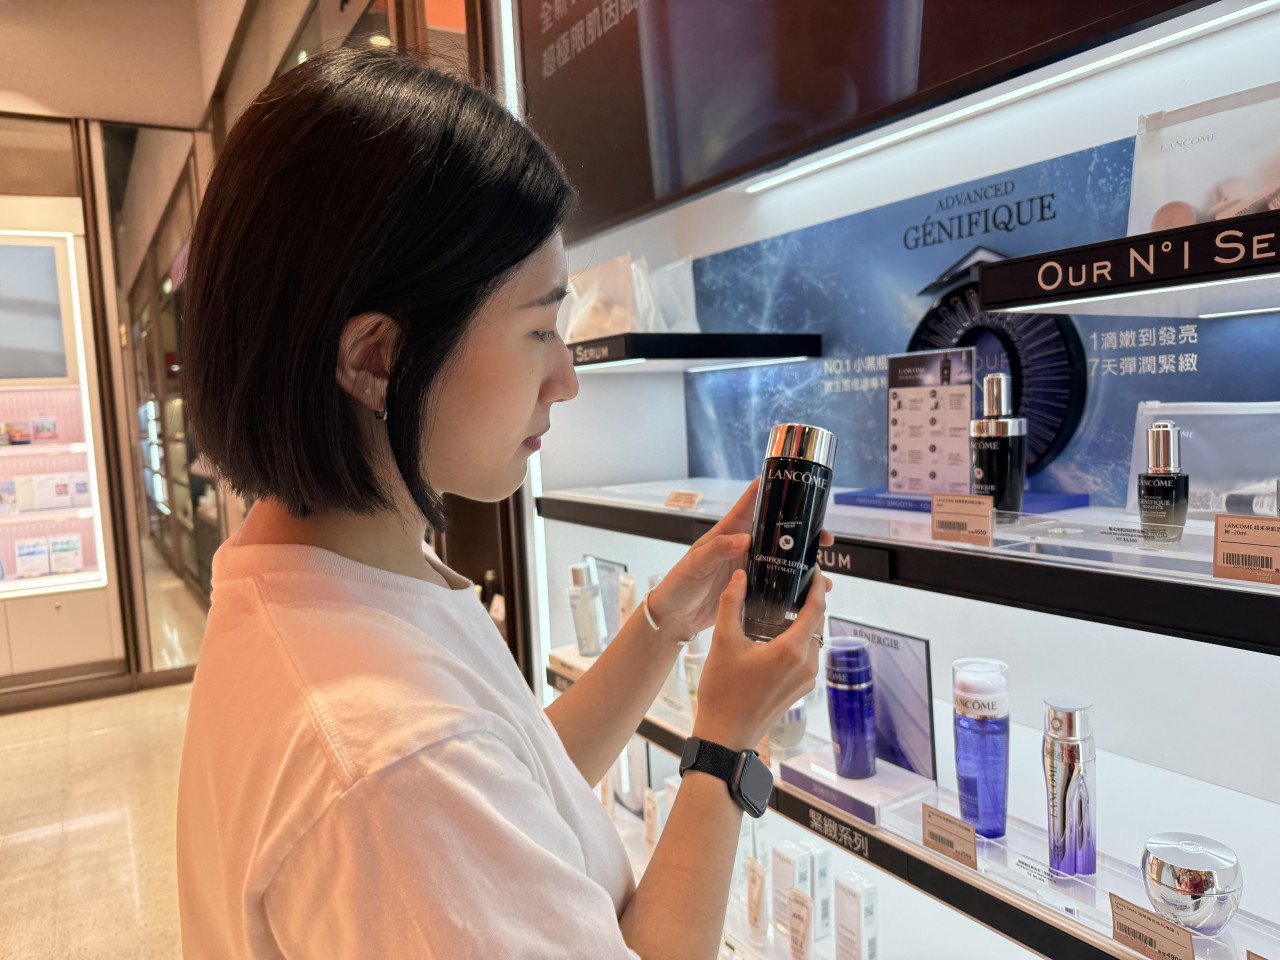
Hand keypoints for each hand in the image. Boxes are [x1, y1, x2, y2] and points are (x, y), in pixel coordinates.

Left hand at [647, 478, 834, 638]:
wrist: (675, 617)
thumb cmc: (679, 585)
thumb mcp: (695, 564)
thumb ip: (717, 550)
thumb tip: (745, 540)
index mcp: (727, 532)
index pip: (750, 504)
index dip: (770, 489)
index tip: (794, 481)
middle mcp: (742, 546)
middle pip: (777, 532)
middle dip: (802, 531)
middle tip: (824, 537)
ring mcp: (749, 567)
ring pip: (782, 558)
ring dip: (803, 561)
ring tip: (823, 568)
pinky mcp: (751, 587)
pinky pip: (778, 583)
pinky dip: (795, 587)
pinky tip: (810, 593)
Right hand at [691, 566, 828, 750]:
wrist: (725, 736)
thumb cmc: (723, 693)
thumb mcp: (723, 642)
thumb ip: (731, 603)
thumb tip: (739, 577)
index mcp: (792, 651)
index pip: (816, 608)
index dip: (816, 585)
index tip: (812, 569)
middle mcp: (806, 665)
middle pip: (817, 622)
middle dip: (809, 600)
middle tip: (794, 580)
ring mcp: (806, 679)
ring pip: (812, 639)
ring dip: (803, 620)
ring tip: (785, 602)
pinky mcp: (800, 689)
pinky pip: (806, 655)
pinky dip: (798, 638)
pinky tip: (778, 631)